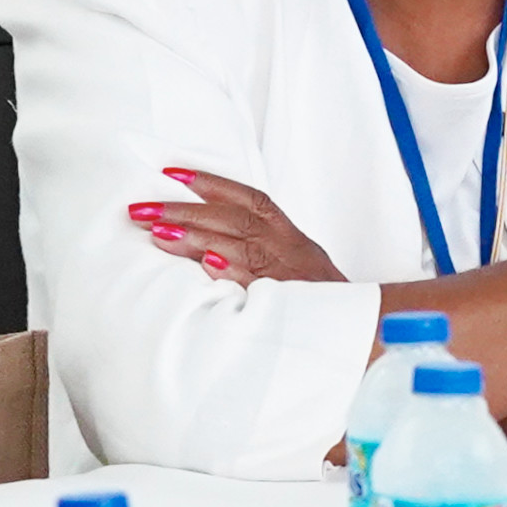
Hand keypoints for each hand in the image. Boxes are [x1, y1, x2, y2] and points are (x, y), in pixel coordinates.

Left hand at [128, 164, 341, 286]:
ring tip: (156, 232)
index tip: (172, 172)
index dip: (211, 182)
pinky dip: (235, 271)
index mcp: (291, 237)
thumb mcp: (295, 269)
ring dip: (197, 236)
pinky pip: (260, 283)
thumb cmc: (323, 305)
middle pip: (233, 219)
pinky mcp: (291, 302)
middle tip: (140, 209)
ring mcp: (291, 274)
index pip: (249, 199)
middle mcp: (290, 249)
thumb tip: (203, 251)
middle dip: (184, 210)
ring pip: (241, 245)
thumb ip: (256, 256)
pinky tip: (207, 264)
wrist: (366, 334)